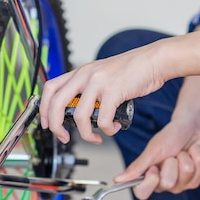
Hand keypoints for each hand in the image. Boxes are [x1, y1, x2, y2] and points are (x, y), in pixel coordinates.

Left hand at [40, 43, 165, 143]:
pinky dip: (107, 130)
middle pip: (57, 103)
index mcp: (81, 72)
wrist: (154, 61)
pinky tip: (113, 128)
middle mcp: (86, 75)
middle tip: (64, 138)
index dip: (44, 109)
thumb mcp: (102, 75)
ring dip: (86, 134)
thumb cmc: (132, 71)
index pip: (51, 88)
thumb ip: (89, 89)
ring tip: (95, 137)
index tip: (47, 124)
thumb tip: (80, 113)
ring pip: (80, 117)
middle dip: (56, 126)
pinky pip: (103, 119)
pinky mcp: (114, 91)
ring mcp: (99, 83)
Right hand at [113, 119, 199, 199]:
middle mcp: (166, 184)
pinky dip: (197, 153)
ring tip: (183, 152)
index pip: (142, 193)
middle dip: (171, 162)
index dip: (149, 181)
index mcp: (150, 178)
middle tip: (171, 155)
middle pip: (168, 182)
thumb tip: (118, 179)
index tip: (154, 168)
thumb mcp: (153, 150)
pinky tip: (194, 151)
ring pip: (186, 173)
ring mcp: (184, 183)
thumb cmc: (171, 137)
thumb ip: (137, 167)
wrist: (191, 127)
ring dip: (186, 156)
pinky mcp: (198, 178)